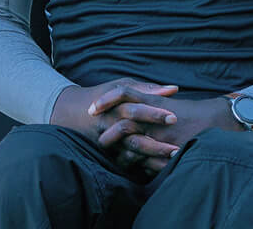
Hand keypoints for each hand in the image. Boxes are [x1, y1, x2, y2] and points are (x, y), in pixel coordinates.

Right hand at [51, 78, 183, 178]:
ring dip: (152, 156)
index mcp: (114, 106)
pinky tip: (161, 167)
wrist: (74, 113)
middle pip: (133, 134)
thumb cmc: (104, 95)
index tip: (174, 117)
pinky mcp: (108, 154)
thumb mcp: (121, 86)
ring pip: (130, 151)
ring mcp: (108, 142)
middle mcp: (110, 125)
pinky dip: (143, 166)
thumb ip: (147, 89)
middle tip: (178, 146)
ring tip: (173, 158)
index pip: (135, 110)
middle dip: (155, 142)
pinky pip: (126, 163)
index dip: (154, 114)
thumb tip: (175, 89)